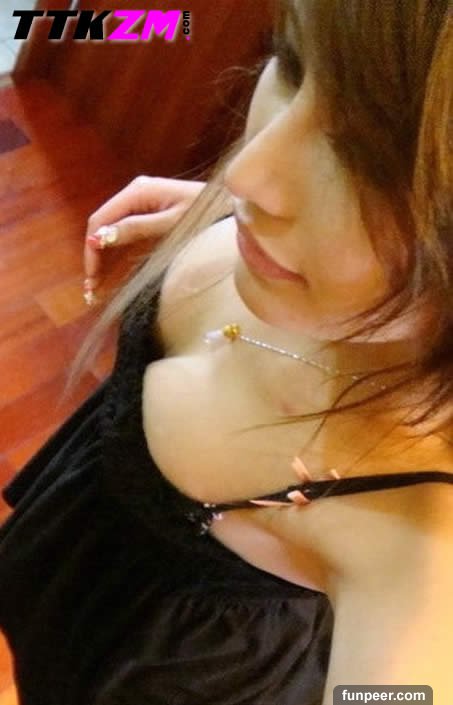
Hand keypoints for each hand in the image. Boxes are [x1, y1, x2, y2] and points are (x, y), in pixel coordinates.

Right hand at [83, 176, 205, 303]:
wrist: (230, 204)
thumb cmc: (205, 213)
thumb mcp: (170, 224)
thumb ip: (135, 229)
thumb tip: (98, 237)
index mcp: (137, 191)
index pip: (100, 219)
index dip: (91, 247)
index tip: (91, 276)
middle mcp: (134, 193)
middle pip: (103, 224)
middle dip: (95, 254)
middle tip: (91, 287)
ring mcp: (141, 201)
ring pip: (111, 228)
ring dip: (103, 254)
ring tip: (97, 284)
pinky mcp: (148, 211)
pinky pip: (125, 230)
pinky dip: (116, 249)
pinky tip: (111, 269)